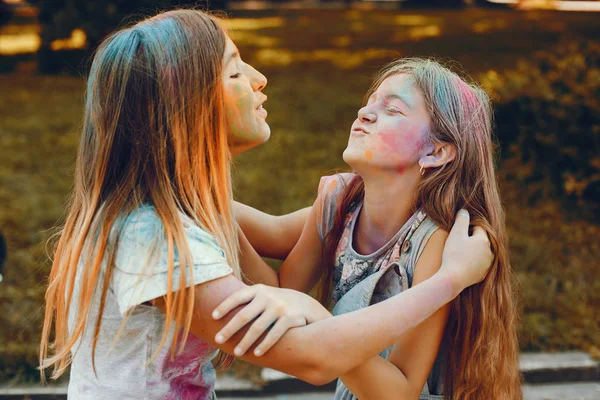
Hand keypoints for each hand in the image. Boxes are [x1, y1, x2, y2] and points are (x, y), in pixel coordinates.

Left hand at [212, 284, 330, 356]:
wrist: (306, 304)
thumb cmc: (277, 302)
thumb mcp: (264, 294)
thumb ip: (247, 298)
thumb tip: (218, 308)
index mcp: (258, 290)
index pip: (237, 297)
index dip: (224, 306)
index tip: (213, 317)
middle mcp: (267, 297)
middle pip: (244, 315)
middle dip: (229, 329)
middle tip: (217, 340)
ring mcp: (279, 307)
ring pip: (257, 328)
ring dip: (245, 342)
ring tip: (236, 352)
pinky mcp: (290, 318)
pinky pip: (274, 334)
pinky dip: (264, 345)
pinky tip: (256, 353)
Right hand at [439, 209, 492, 294]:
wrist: (453, 279)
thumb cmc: (453, 254)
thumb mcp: (455, 233)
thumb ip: (461, 220)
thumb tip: (465, 211)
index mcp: (484, 240)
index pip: (478, 228)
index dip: (466, 228)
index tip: (457, 232)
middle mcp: (490, 252)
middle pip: (480, 240)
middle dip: (471, 239)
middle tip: (457, 242)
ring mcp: (488, 264)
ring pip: (481, 252)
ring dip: (473, 250)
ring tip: (460, 253)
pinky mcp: (483, 274)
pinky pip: (480, 264)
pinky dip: (473, 262)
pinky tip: (463, 263)